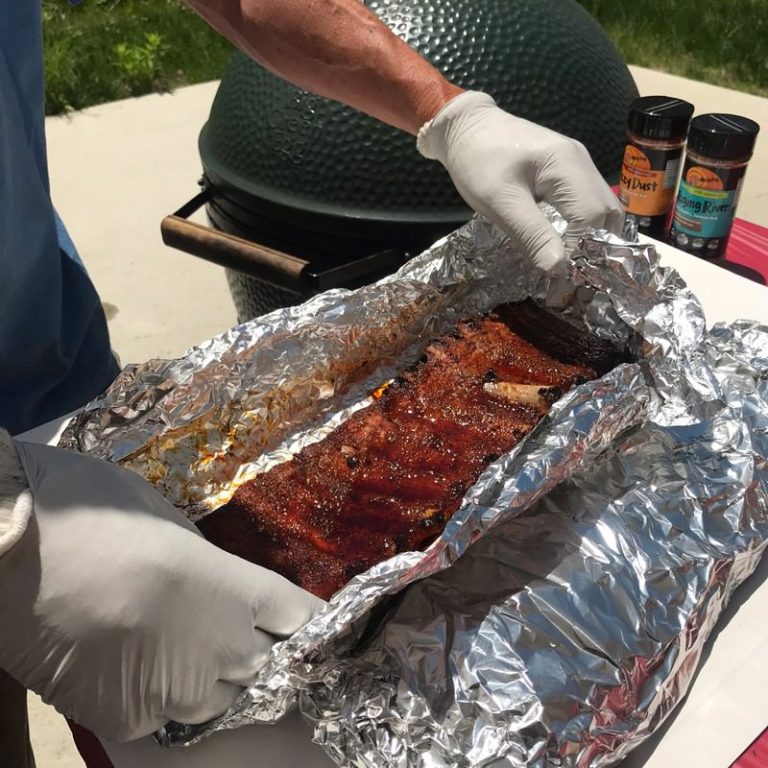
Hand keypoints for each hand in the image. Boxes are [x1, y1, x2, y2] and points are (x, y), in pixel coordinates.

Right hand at [0, 439, 323, 741]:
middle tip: (238, 633)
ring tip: (185, 648)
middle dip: (264, 651)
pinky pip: (167, 716)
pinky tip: (136, 665)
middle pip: (271, 665)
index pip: (302, 618)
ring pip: (224, 698)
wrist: (8, 552)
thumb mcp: (171, 522)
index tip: (316, 624)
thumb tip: (219, 584)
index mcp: (236, 588)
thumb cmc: (92, 513)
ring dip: (217, 678)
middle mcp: (221, 648)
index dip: (310, 622)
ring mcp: (178, 691)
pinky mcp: (130, 722)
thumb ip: (209, 563)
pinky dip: (162, 697)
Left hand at [417, 91, 624, 271]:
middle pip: (607, 213)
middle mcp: (582, 162)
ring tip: (572, 266)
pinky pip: (586, 203)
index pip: (593, 217)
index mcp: (567, 166)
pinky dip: (583, 228)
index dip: (583, 250)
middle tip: (574, 278)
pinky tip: (566, 245)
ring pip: (601, 210)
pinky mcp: (567, 171)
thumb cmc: (477, 161)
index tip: (563, 278)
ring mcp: (577, 165)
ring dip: (592, 240)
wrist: (465, 127)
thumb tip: (558, 268)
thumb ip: (530, 233)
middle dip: (596, 248)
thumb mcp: (499, 201)